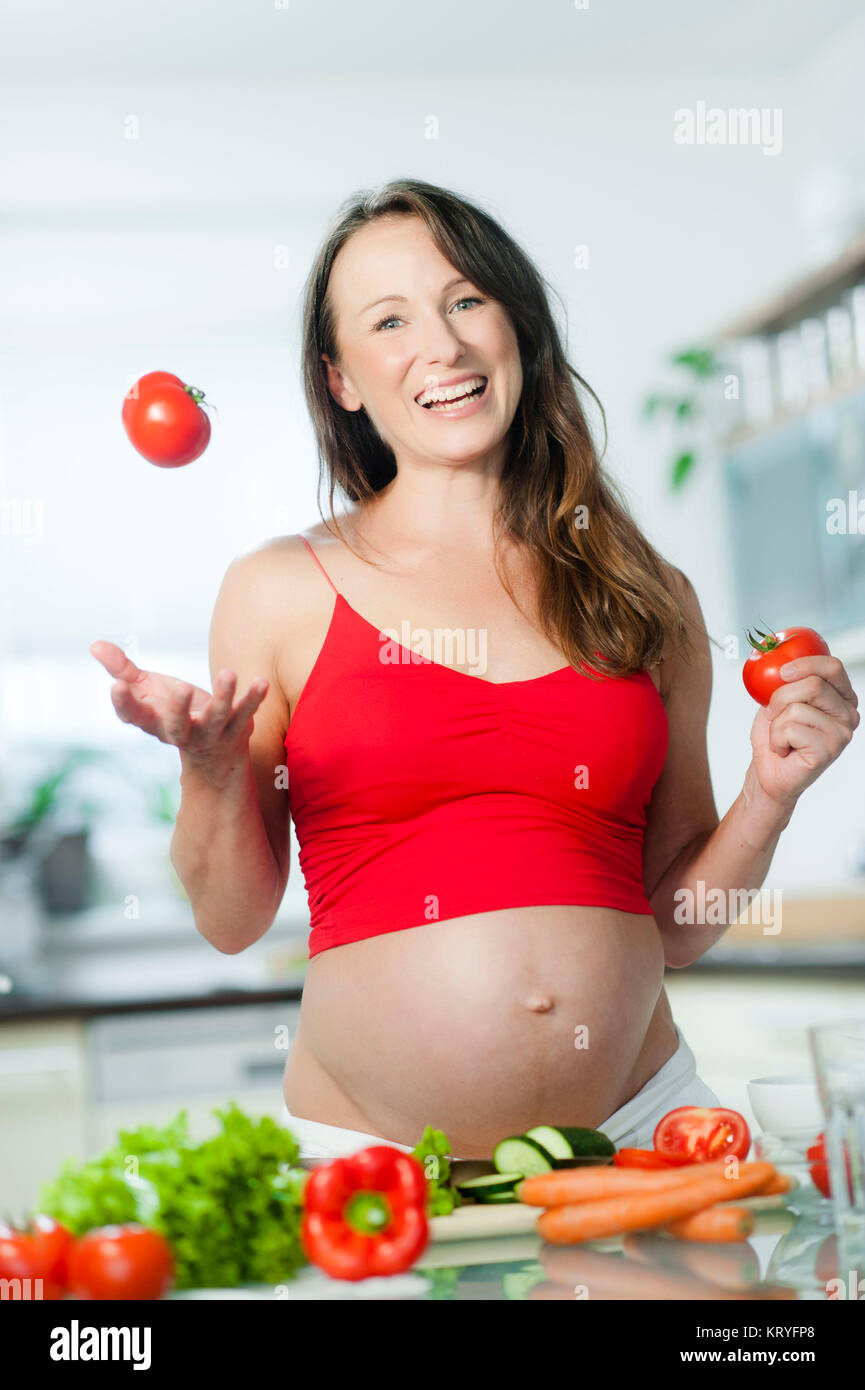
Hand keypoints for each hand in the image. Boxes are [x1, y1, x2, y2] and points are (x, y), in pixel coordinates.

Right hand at [89, 640, 269, 783]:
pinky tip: (260, 681)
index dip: (124, 703)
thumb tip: (94, 644)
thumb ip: (122, 668)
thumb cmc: (172, 712)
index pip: (135, 716)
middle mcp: (181, 732)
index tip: (117, 686)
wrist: (212, 754)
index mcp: (154, 721)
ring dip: (223, 697)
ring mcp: (210, 733)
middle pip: (176, 725)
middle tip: (181, 688)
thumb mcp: (147, 690)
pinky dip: (253, 698)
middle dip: (178, 709)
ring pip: (216, 718)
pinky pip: (245, 713)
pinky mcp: (236, 729)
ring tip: (228, 673)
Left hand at [749, 654, 859, 806]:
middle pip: (813, 685)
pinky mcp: (829, 750)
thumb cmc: (775, 735)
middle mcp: (848, 714)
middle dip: (781, 697)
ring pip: (797, 707)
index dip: (806, 664)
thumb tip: (779, 658)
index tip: (782, 672)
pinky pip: (790, 729)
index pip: (833, 667)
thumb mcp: (778, 699)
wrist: (768, 771)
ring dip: (776, 722)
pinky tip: (784, 749)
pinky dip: (776, 738)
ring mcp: (842, 733)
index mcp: (841, 697)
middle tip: (773, 714)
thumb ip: (787, 679)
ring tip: (782, 737)